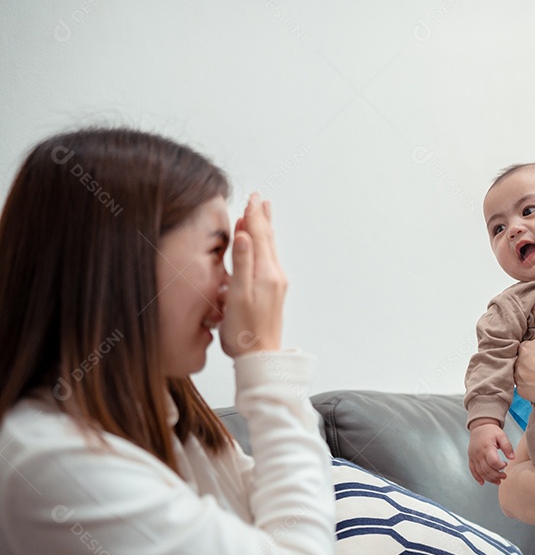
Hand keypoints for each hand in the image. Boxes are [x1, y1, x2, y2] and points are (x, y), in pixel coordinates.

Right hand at [220, 194, 286, 356]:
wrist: (260, 356)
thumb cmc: (245, 330)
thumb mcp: (237, 295)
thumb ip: (242, 263)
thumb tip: (245, 234)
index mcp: (267, 273)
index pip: (260, 236)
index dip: (254, 216)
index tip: (252, 198)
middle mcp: (275, 275)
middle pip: (268, 239)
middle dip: (261, 218)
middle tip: (259, 199)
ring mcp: (275, 283)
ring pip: (270, 248)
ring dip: (264, 229)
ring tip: (262, 214)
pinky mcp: (273, 291)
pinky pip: (268, 260)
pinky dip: (263, 245)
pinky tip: (260, 245)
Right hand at [468, 420, 514, 484]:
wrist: (480, 426)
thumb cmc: (491, 431)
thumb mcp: (502, 436)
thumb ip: (507, 447)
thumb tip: (512, 458)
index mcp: (487, 447)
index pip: (493, 461)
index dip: (500, 466)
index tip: (506, 464)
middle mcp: (479, 453)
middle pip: (486, 469)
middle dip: (496, 476)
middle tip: (504, 476)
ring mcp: (473, 457)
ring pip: (480, 472)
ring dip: (489, 479)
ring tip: (498, 481)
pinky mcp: (471, 458)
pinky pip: (472, 470)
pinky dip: (477, 477)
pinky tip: (482, 482)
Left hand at [514, 302, 534, 405]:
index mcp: (524, 348)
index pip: (525, 346)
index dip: (533, 348)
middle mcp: (517, 362)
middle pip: (520, 360)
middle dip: (528, 361)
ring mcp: (518, 378)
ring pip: (519, 373)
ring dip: (526, 373)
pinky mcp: (522, 391)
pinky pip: (522, 387)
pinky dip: (528, 386)